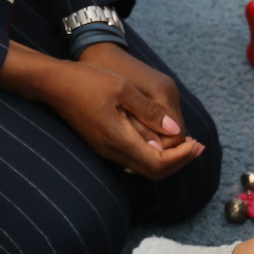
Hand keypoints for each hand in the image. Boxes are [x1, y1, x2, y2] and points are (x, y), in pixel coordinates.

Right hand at [0, 41, 202, 179]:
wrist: (55, 84)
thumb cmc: (89, 81)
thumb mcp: (123, 89)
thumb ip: (149, 112)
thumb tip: (176, 131)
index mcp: (120, 140)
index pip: (158, 164)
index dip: (181, 158)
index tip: (197, 144)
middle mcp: (113, 152)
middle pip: (153, 171)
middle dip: (179, 161)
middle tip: (198, 146)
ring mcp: (107, 150)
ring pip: (144, 167)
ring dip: (168, 158)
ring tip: (186, 143)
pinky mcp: (104, 143)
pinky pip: (134, 157)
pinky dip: (154, 152)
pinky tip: (162, 136)